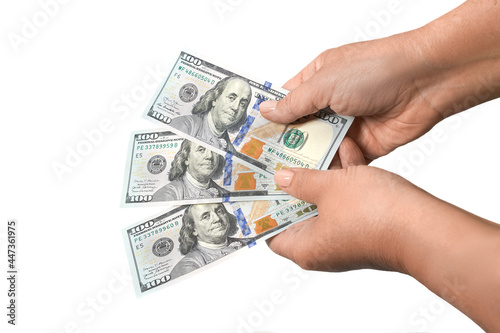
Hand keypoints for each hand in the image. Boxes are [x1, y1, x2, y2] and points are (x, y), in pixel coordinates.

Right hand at [260, 37, 445, 160]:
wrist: (426, 83)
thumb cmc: (376, 69)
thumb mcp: (325, 83)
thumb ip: (295, 103)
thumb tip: (266, 111)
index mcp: (319, 79)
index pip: (288, 101)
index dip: (272, 118)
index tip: (254, 137)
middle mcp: (332, 102)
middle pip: (302, 128)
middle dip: (287, 144)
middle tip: (265, 164)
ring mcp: (348, 125)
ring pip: (320, 148)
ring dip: (308, 159)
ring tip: (287, 176)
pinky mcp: (364, 146)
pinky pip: (342, 162)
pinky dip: (333, 169)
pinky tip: (317, 179)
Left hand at [267, 138, 499, 331]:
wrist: (426, 227)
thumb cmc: (375, 215)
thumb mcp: (329, 188)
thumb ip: (302, 181)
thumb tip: (282, 178)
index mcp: (306, 247)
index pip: (271, 232)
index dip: (261, 210)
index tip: (255, 187)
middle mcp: (324, 247)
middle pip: (297, 213)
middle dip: (291, 185)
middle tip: (279, 160)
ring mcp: (346, 236)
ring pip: (325, 202)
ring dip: (321, 176)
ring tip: (308, 149)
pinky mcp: (366, 225)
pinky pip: (347, 200)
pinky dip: (344, 178)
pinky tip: (345, 149)